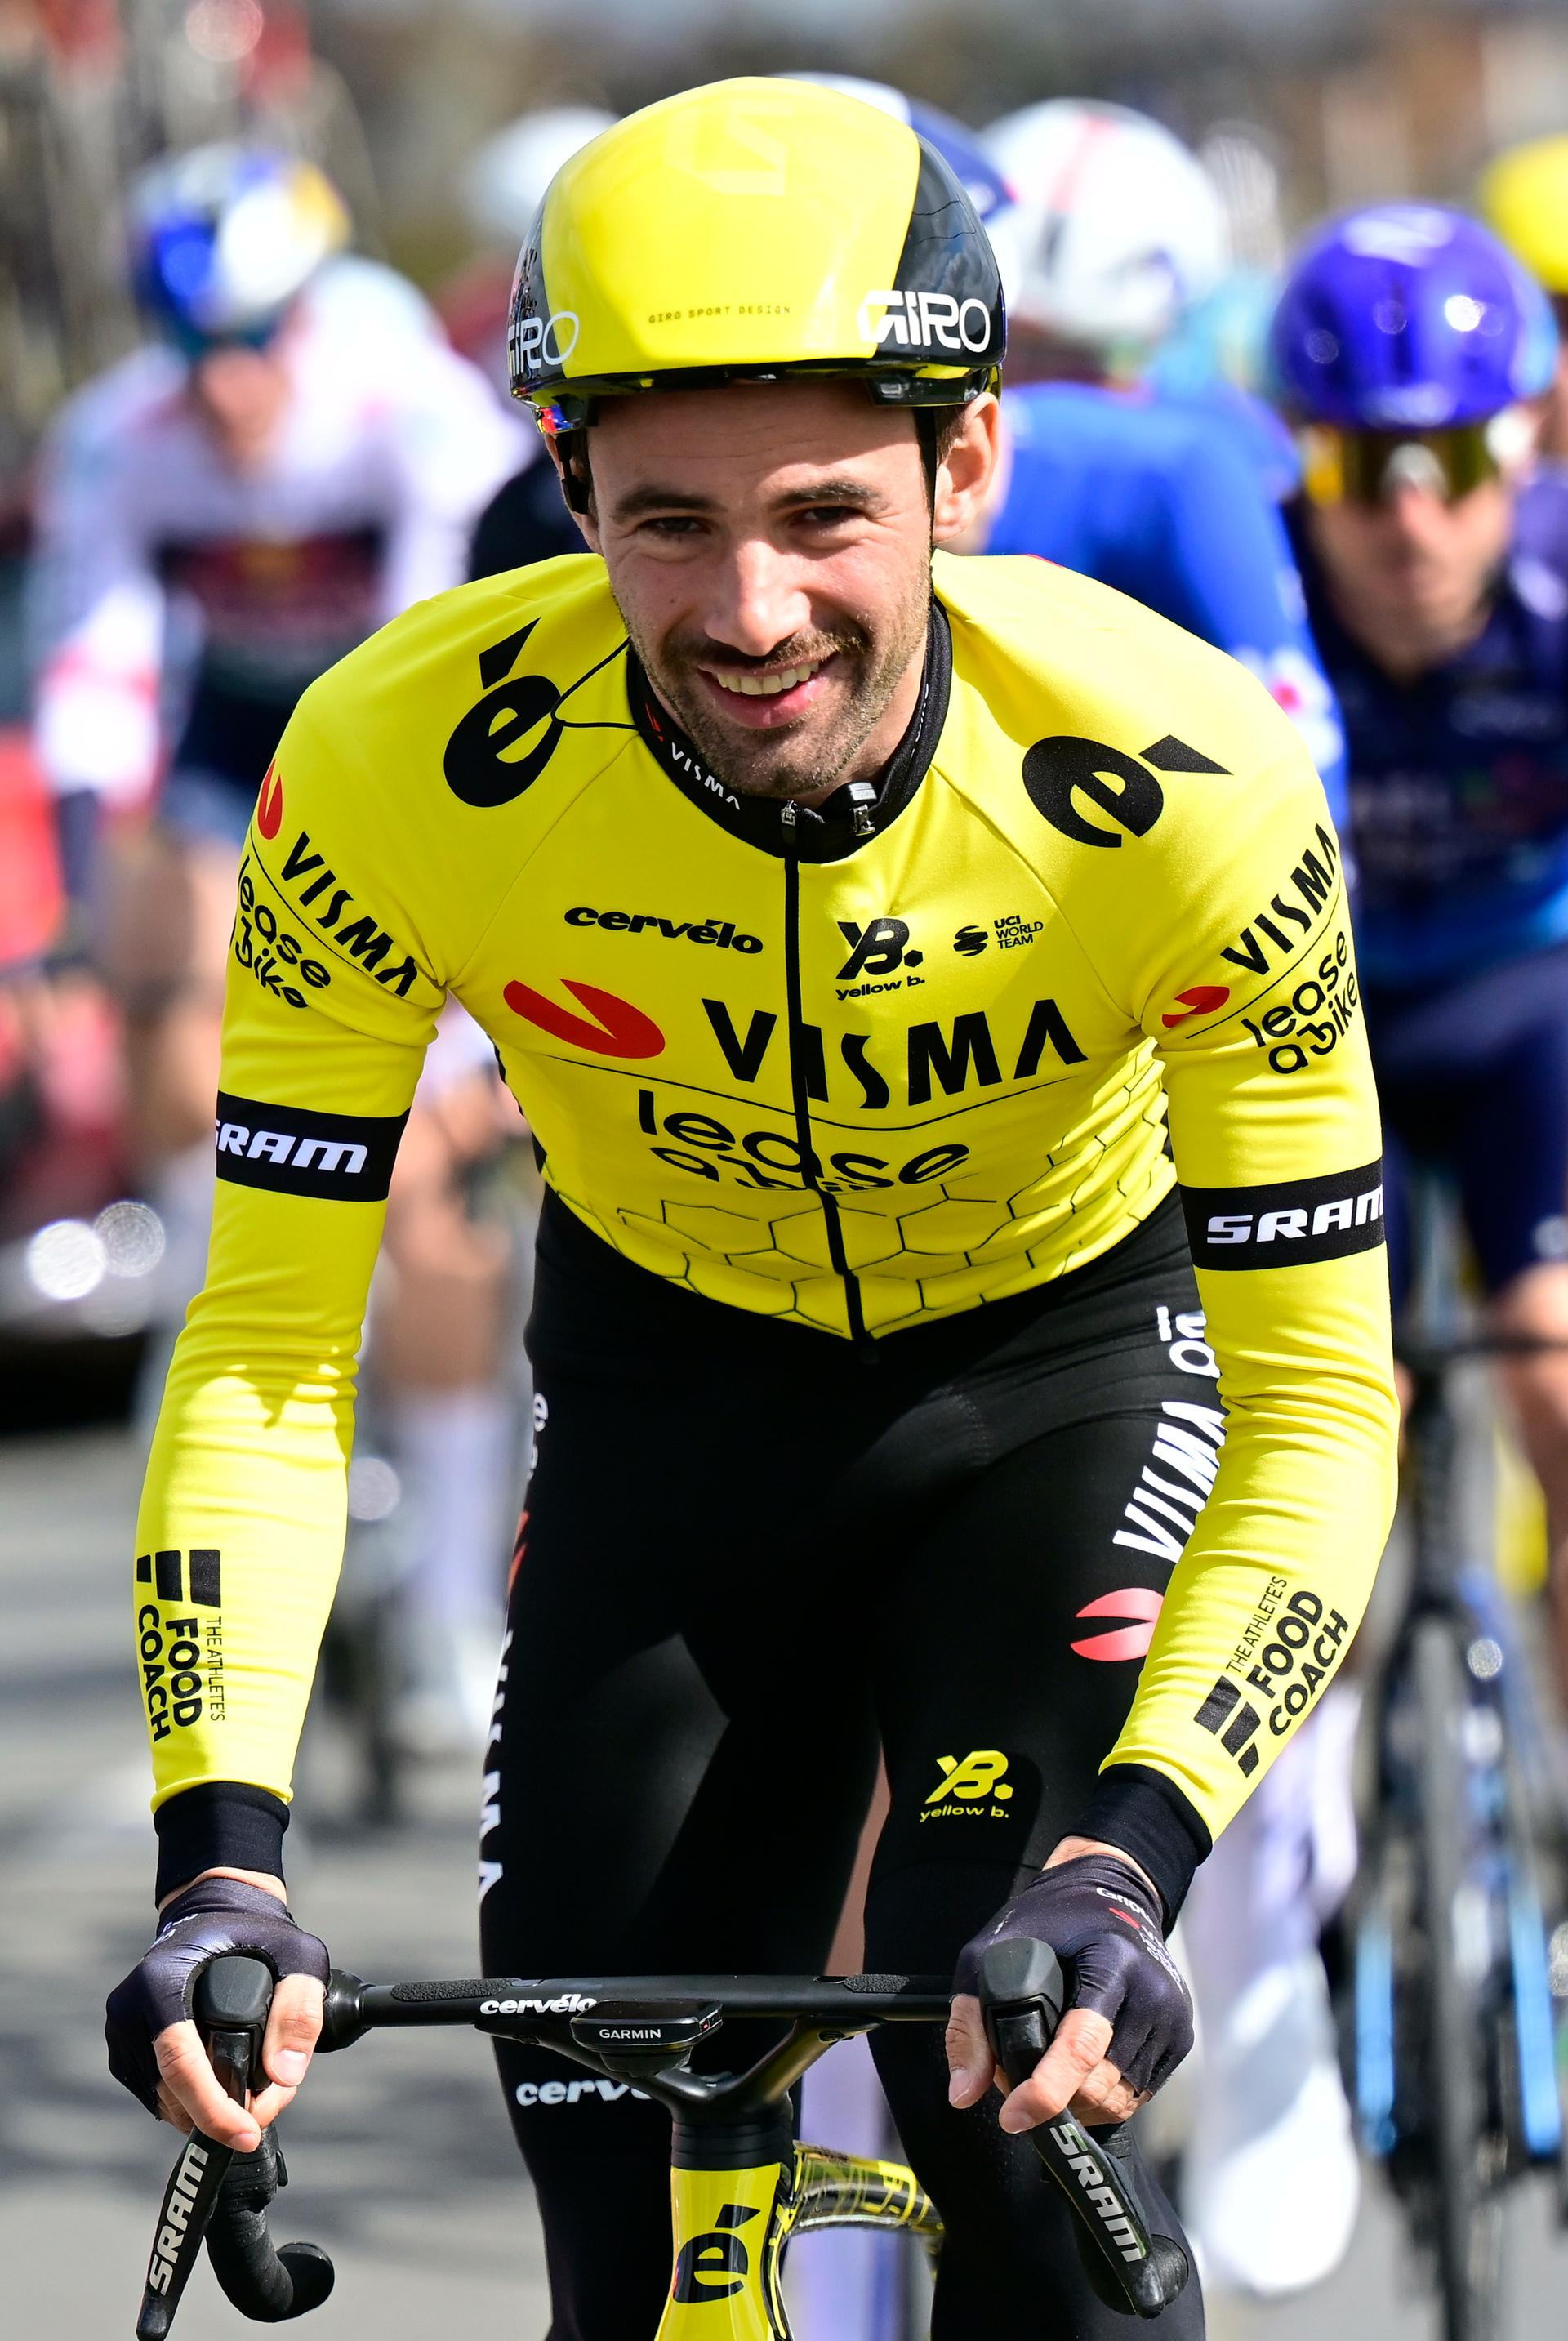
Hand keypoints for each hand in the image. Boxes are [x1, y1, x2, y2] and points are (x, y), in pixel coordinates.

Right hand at [106, 1871, 329, 2151]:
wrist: (215, 1913)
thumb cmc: (257, 1933)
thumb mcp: (298, 1955)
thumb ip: (299, 2009)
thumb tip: (285, 2075)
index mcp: (161, 1982)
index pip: (180, 2062)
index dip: (212, 2107)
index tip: (247, 2133)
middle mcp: (129, 2009)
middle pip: (171, 2090)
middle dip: (220, 2114)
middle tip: (267, 2111)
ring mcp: (120, 2031)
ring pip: (163, 2099)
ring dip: (207, 2112)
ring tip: (256, 2095)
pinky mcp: (123, 2048)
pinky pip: (157, 2093)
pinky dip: (190, 2102)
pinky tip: (224, 2089)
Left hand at [945, 1837, 1191, 2131]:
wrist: (1113, 1893)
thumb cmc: (1050, 1920)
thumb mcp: (994, 1950)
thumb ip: (971, 2020)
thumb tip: (963, 2094)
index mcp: (1113, 1961)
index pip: (1082, 2044)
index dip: (1045, 2091)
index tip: (1011, 2117)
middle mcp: (1153, 1993)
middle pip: (1099, 2083)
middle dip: (1052, 2099)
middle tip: (1014, 2080)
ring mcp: (1173, 2018)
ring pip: (1118, 2100)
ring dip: (1075, 2106)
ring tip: (1044, 2073)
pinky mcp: (1180, 2039)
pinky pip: (1136, 2096)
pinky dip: (1100, 2099)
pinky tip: (1076, 2073)